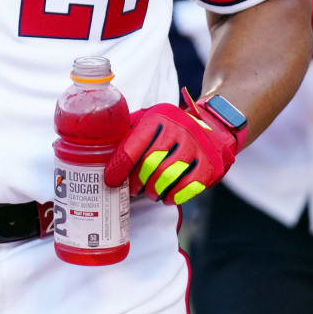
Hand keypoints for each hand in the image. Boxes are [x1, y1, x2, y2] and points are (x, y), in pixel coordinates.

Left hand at [103, 91, 241, 205]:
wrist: (213, 128)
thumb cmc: (171, 128)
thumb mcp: (150, 119)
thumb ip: (128, 131)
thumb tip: (99, 152)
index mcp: (158, 118)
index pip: (132, 146)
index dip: (118, 167)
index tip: (110, 181)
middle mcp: (179, 130)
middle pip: (149, 166)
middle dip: (137, 182)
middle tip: (133, 189)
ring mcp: (197, 147)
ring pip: (167, 178)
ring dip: (154, 191)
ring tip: (150, 192)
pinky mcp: (210, 165)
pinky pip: (187, 188)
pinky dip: (173, 196)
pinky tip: (167, 195)